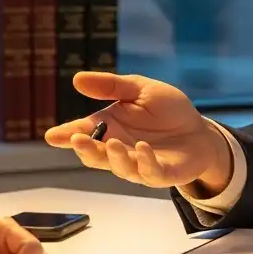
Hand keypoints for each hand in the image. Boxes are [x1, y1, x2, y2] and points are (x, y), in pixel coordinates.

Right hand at [44, 72, 231, 192]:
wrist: (200, 129)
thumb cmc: (166, 110)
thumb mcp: (139, 89)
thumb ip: (111, 86)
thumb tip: (77, 79)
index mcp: (110, 128)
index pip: (83, 133)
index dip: (66, 135)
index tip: (52, 135)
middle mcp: (119, 149)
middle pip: (96, 155)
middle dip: (85, 149)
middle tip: (76, 139)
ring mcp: (138, 164)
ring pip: (120, 167)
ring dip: (114, 157)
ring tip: (114, 143)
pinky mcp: (160, 173)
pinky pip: (149, 172)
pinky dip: (144, 161)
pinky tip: (142, 148)